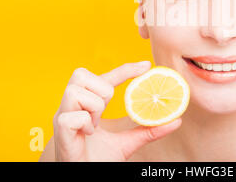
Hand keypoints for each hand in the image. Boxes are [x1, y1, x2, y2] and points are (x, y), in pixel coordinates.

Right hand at [53, 61, 181, 160]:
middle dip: (99, 89)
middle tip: (105, 109)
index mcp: (87, 105)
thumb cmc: (97, 159)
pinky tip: (88, 134)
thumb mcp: (127, 143)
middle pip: (80, 74)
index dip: (125, 69)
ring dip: (92, 107)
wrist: (80, 177)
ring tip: (95, 125)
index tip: (147, 65)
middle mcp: (72, 107)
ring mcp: (63, 118)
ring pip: (75, 91)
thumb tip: (175, 121)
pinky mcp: (59, 131)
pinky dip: (84, 124)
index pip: (105, 78)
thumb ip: (147, 131)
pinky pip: (72, 116)